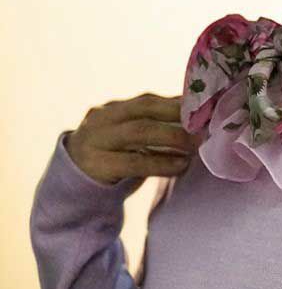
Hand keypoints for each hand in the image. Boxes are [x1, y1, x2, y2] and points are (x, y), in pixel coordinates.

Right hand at [64, 92, 200, 189]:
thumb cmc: (110, 159)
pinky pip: (134, 161)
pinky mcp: (97, 164)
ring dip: (172, 137)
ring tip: (195, 145)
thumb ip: (152, 126)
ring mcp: (97, 139)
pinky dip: (161, 163)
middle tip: (204, 125)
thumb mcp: (126, 138)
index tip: (205, 108)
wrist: (70, 188)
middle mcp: (104, 118)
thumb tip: (195, 117)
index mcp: (113, 109)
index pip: (148, 100)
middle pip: (144, 109)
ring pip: (139, 131)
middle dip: (177, 115)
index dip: (177, 103)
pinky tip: (181, 165)